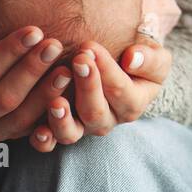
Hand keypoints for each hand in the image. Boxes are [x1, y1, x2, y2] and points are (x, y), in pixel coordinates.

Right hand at [0, 3, 72, 142]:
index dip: (9, 52)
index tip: (35, 30)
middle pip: (5, 98)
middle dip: (32, 71)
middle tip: (56, 45)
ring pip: (21, 118)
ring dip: (46, 95)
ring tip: (69, 69)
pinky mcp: (7, 135)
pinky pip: (32, 129)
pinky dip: (50, 112)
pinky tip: (69, 91)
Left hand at [28, 39, 172, 152]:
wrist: (117, 62)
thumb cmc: (135, 56)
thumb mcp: (154, 56)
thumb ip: (150, 59)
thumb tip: (131, 59)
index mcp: (133, 103)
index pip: (122, 91)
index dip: (107, 71)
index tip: (90, 47)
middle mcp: (107, 120)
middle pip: (96, 112)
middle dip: (87, 86)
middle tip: (77, 59)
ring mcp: (82, 128)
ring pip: (72, 133)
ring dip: (62, 120)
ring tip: (56, 102)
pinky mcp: (60, 130)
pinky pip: (50, 143)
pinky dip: (43, 139)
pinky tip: (37, 130)